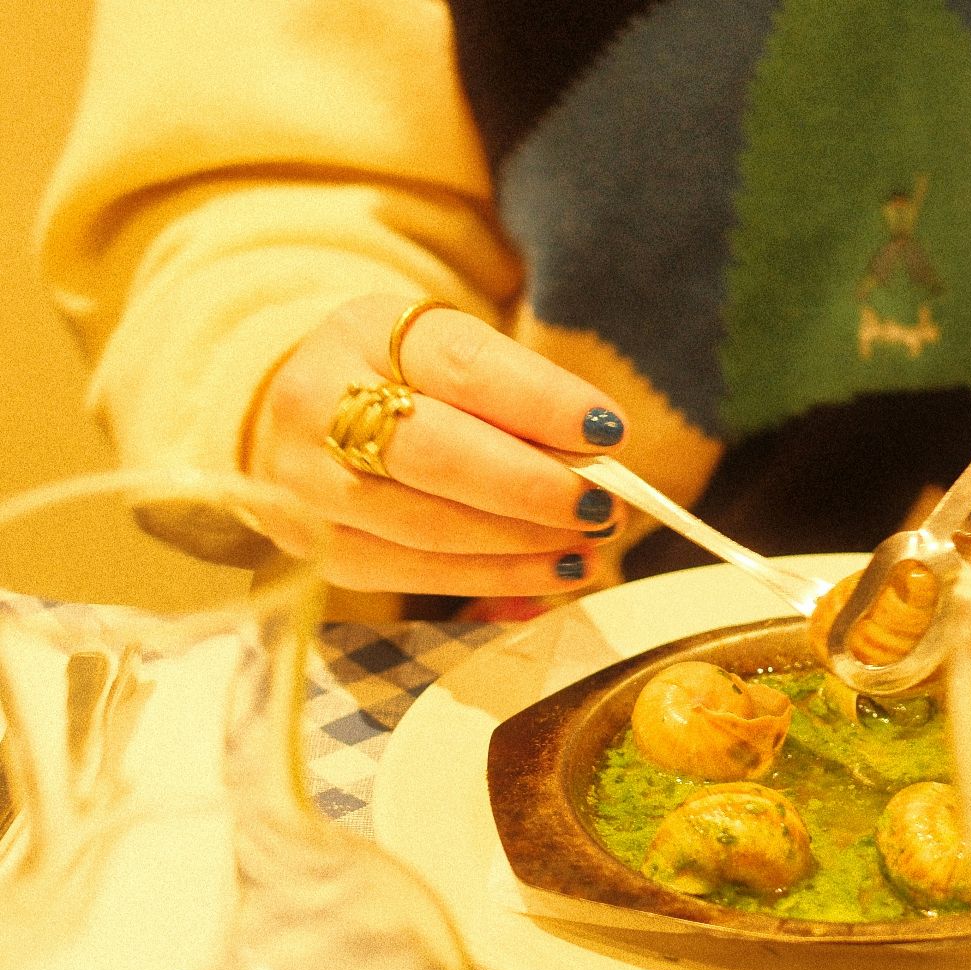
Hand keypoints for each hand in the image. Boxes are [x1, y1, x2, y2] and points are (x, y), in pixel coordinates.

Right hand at [245, 294, 632, 596]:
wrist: (312, 413)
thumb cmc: (411, 383)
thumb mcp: (456, 356)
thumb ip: (519, 398)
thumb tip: (598, 453)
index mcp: (365, 331)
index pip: (464, 366)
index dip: (542, 403)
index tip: (610, 431)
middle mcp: (317, 401)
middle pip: (435, 455)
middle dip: (531, 488)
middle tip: (601, 505)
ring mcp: (303, 481)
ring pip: (424, 527)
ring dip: (521, 544)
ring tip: (588, 545)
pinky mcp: (309, 547)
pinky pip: (410, 576)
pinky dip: (492, 581)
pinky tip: (550, 576)